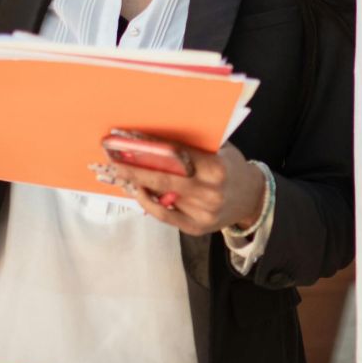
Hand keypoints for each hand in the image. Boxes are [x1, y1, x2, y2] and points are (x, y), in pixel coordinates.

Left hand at [93, 143, 265, 236]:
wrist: (252, 198)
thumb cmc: (231, 168)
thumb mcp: (220, 149)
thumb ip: (193, 145)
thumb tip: (154, 136)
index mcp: (216, 167)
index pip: (176, 154)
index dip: (149, 146)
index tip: (125, 139)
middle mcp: (210, 190)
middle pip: (163, 178)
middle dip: (133, 168)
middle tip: (109, 159)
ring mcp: (203, 211)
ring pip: (160, 198)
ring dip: (135, 185)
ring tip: (117, 174)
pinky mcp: (196, 227)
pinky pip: (164, 215)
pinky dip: (147, 203)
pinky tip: (136, 191)